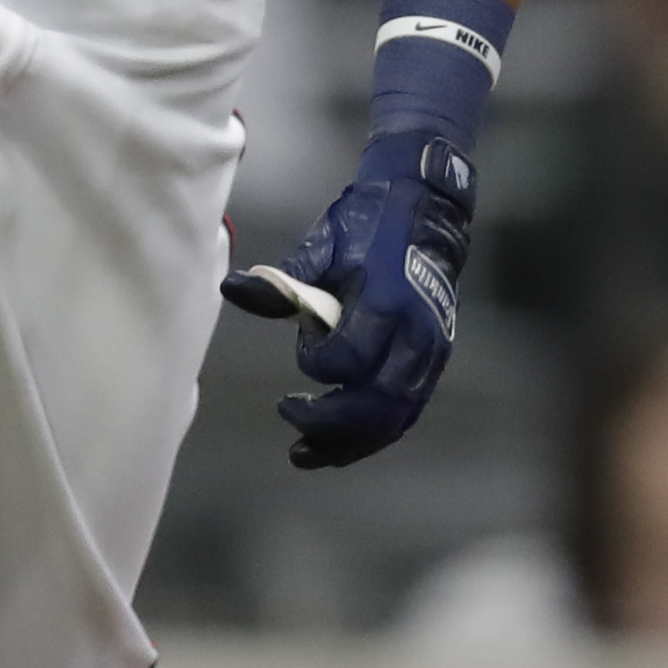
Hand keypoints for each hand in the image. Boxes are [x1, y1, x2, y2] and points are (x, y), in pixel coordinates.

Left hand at [222, 133, 474, 470]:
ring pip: (394, 418)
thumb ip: (285, 281)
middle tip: (288, 416)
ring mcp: (432, 353)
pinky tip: (339, 445)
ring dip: (350, 442)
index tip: (303, 358)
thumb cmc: (369, 226)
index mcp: (389, 303)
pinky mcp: (434, 364)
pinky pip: (405, 412)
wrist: (425, 214)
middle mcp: (418, 336)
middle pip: (376, 403)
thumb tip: (234, 289)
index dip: (318, 365)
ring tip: (307, 454)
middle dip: (330, 423)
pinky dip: (372, 434)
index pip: (350, 358)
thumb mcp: (325, 243)